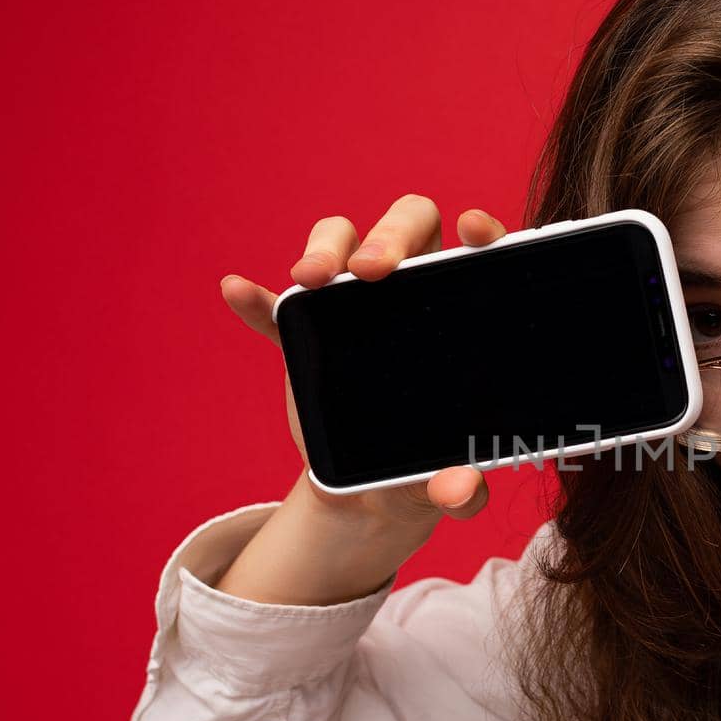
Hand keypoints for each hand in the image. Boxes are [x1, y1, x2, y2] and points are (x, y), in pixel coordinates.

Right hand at [218, 194, 507, 527]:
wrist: (370, 494)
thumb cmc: (426, 471)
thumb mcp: (448, 485)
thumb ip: (462, 489)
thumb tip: (460, 491)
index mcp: (458, 313)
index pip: (476, 250)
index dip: (481, 229)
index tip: (472, 228)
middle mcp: (408, 293)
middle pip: (406, 226)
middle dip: (390, 234)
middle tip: (372, 272)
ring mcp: (350, 310)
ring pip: (342, 241)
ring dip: (326, 248)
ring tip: (311, 280)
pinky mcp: (301, 336)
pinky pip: (275, 307)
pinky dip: (257, 298)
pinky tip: (239, 291)